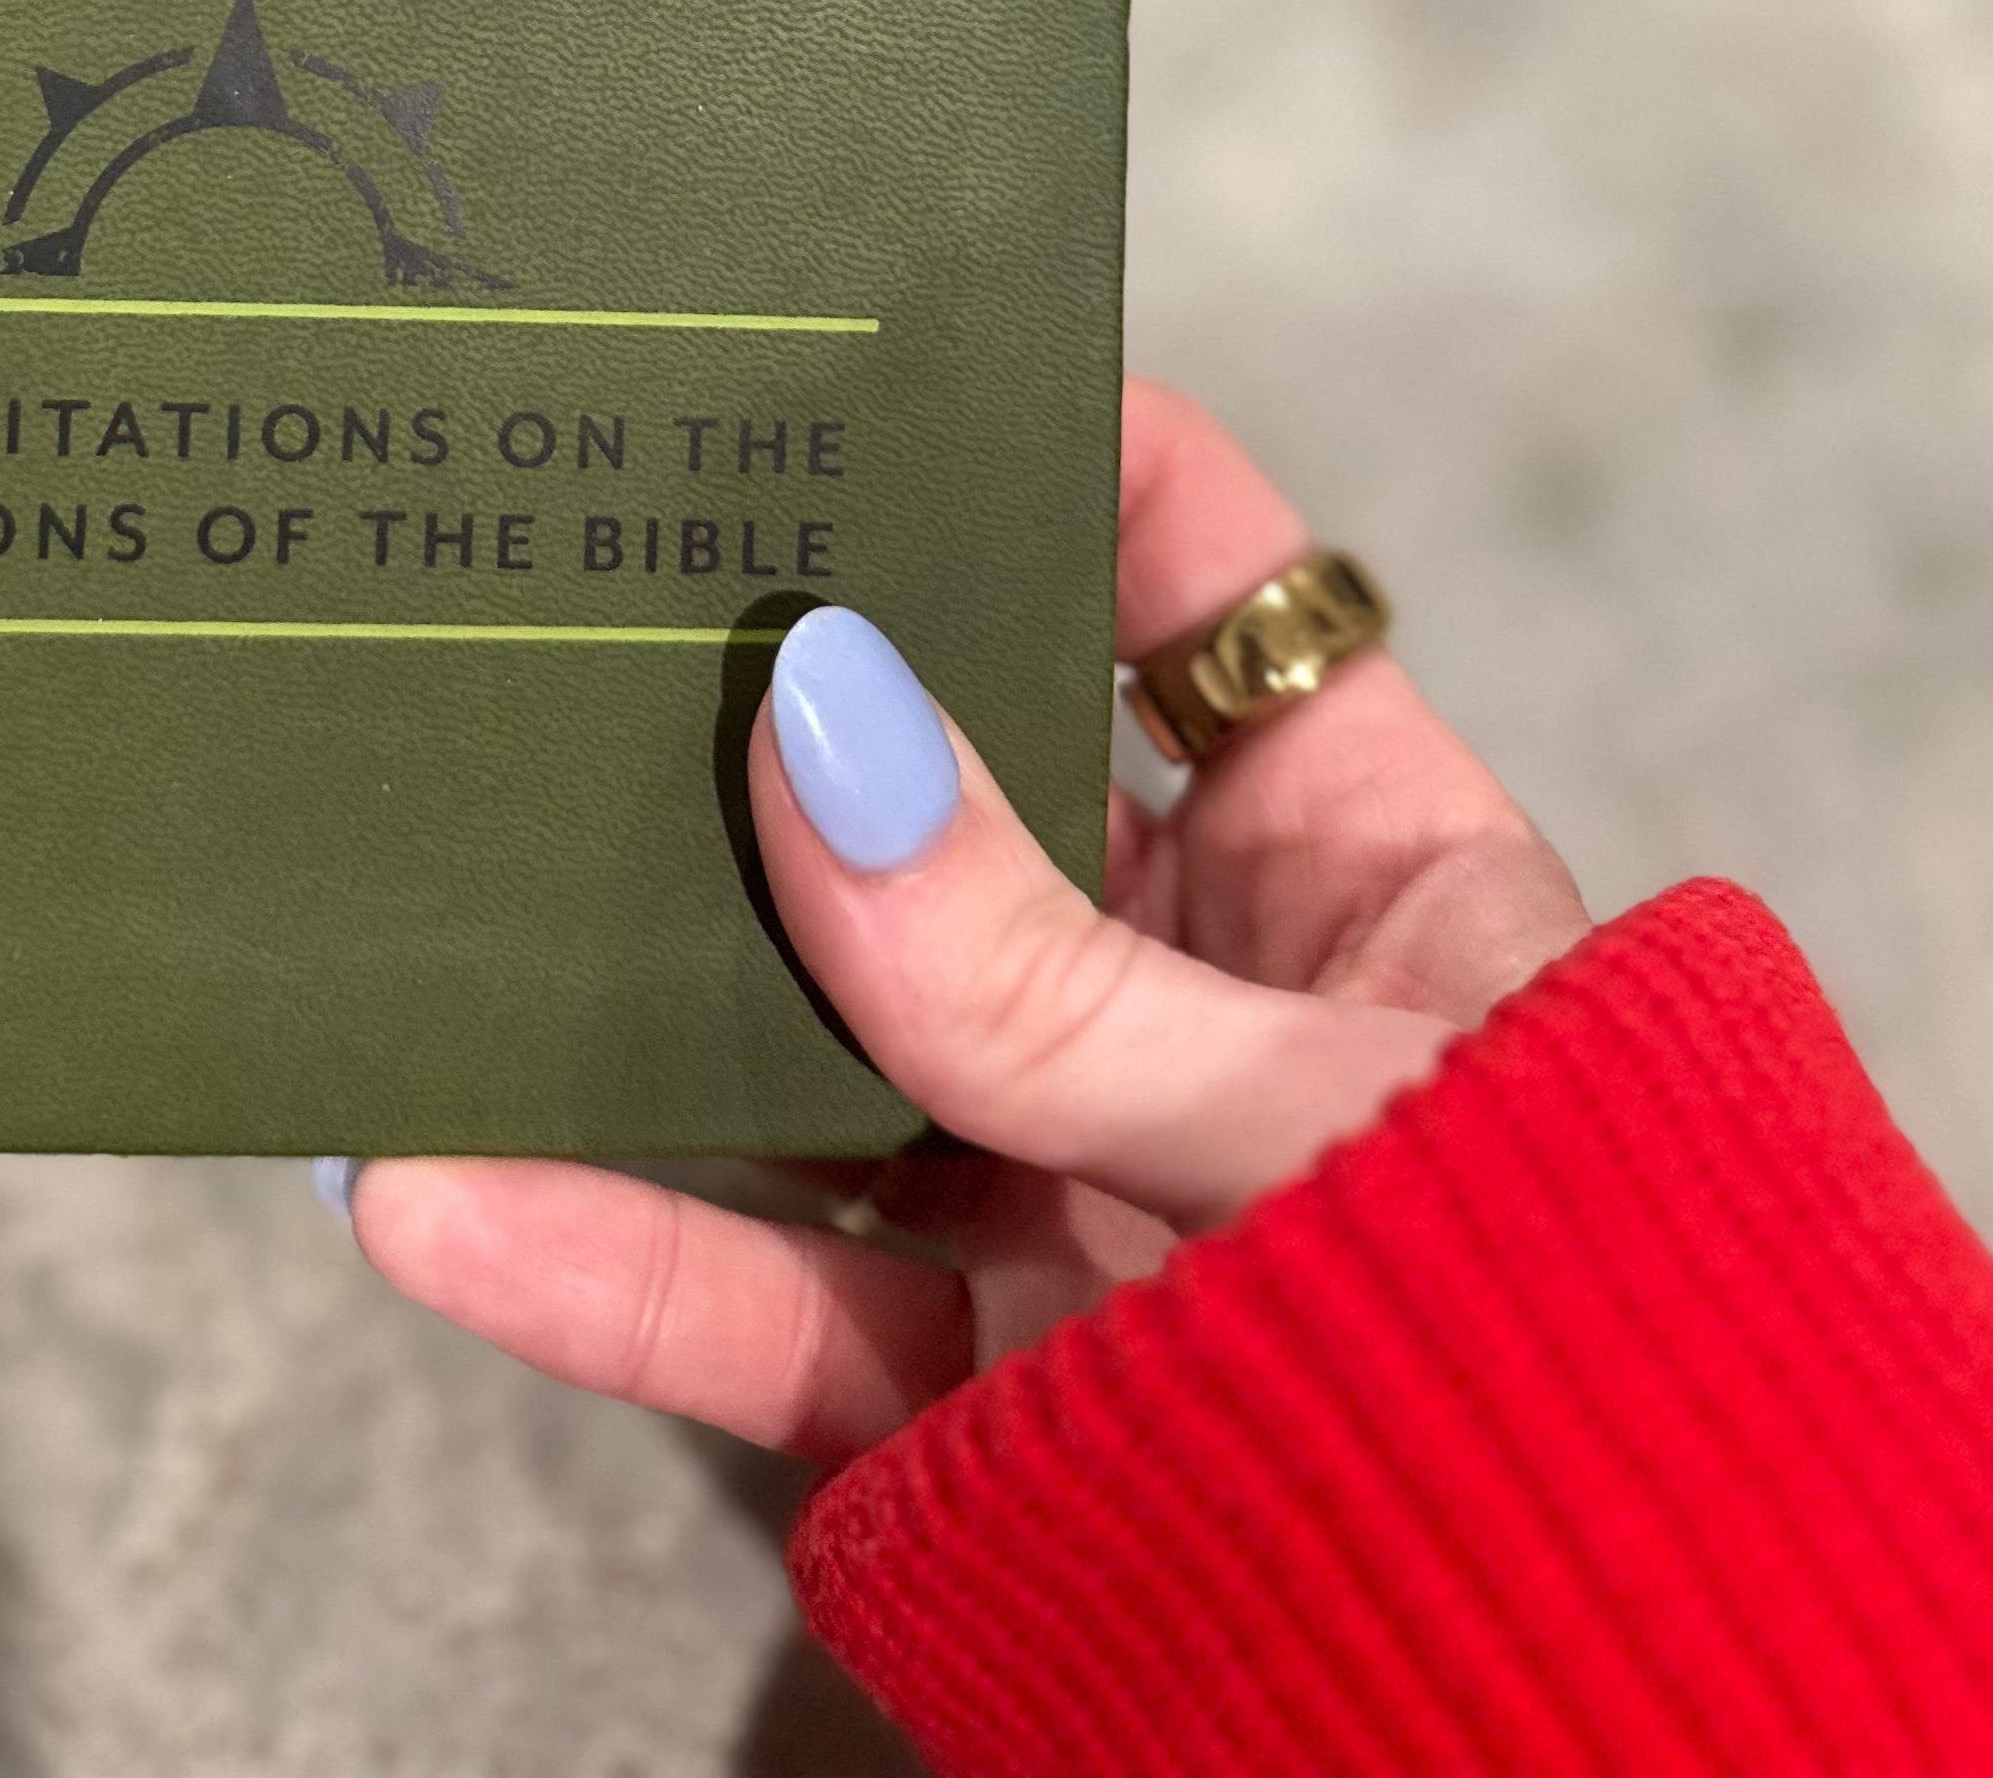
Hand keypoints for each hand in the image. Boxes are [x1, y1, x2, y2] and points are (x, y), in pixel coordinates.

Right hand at [347, 378, 1588, 1462]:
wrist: (1548, 1711)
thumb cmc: (1556, 1359)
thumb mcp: (1325, 1124)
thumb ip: (1053, 966)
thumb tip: (823, 720)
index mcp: (1359, 863)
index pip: (1200, 587)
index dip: (1059, 446)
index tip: (871, 351)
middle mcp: (1192, 992)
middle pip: (953, 788)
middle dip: (780, 699)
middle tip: (593, 572)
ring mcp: (1065, 1178)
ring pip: (812, 1039)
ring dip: (626, 987)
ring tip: (436, 883)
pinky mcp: (965, 1379)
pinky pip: (760, 1297)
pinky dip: (598, 1257)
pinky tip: (437, 1186)